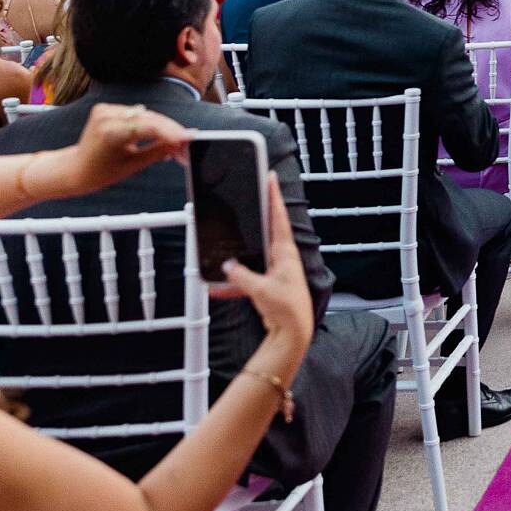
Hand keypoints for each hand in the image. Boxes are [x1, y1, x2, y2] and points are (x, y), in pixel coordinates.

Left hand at [61, 104, 190, 197]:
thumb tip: (181, 145)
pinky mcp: (107, 108)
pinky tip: (162, 133)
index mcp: (110, 132)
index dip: (172, 132)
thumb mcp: (133, 166)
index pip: (149, 127)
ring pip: (146, 114)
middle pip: (150, 118)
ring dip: (163, 126)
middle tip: (188, 142)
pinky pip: (136, 113)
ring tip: (178, 140)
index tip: (189, 138)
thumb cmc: (100, 171)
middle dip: (171, 131)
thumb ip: (159, 151)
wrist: (76, 168)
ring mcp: (106, 110)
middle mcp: (106, 116)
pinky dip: (150, 122)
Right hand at [216, 175, 313, 349]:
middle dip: (258, 212)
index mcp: (285, 253)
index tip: (270, 177)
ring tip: (228, 235)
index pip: (278, 217)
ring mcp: (275, 269)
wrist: (294, 333)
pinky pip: (247, 275)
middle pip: (267, 228)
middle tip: (251, 192)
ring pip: (255, 250)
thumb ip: (241, 277)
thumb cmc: (287, 310)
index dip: (273, 197)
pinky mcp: (267, 283)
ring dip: (242, 246)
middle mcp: (282, 257)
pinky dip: (233, 279)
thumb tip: (226, 266)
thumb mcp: (261, 290)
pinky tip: (216, 287)